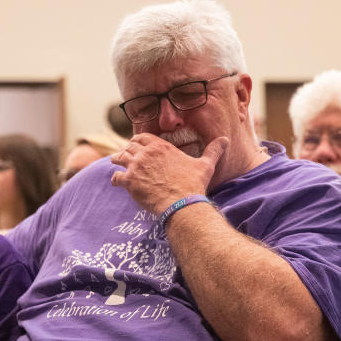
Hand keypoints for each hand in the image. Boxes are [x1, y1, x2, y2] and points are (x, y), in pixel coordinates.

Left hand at [111, 134, 227, 213]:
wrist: (182, 203)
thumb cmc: (193, 184)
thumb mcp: (205, 165)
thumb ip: (213, 150)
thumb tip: (225, 139)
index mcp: (161, 146)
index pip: (142, 137)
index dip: (137, 140)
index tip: (134, 144)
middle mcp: (146, 153)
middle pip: (129, 146)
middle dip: (125, 150)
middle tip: (122, 154)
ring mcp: (136, 166)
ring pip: (119, 158)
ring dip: (117, 161)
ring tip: (115, 163)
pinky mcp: (130, 181)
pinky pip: (116, 177)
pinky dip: (116, 179)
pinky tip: (116, 182)